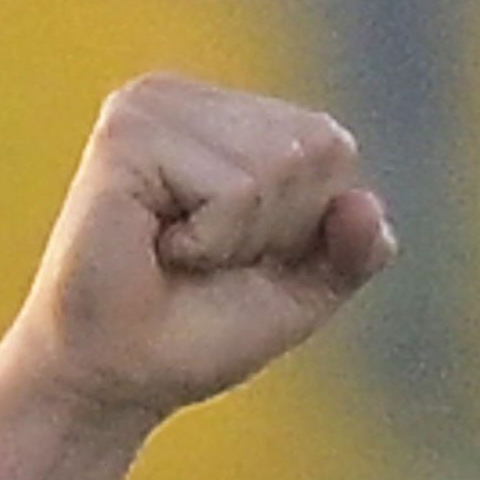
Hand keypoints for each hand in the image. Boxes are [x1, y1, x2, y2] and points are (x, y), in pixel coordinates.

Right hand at [0, 75, 400, 432]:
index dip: (303, 226)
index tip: (236, 258)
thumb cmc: (193, 332)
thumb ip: (352, 250)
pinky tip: (157, 247)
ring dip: (237, 238)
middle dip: (275, 230)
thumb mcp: (299, 292)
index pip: (332, 148)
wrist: (113, 380)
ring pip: (276, 164)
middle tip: (203, 260)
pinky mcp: (127, 133)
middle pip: (313, 149)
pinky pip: (232, 188)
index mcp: (225, 117)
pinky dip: (210, 240)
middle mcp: (186, 98)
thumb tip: (367, 206)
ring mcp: (151, 106)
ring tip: (177, 253)